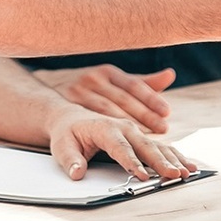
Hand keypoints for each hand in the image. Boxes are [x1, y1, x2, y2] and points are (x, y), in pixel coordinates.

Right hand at [33, 66, 175, 133]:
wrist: (51, 91)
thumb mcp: (115, 81)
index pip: (133, 84)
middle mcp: (93, 80)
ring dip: (128, 125)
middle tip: (163, 129)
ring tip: (147, 140)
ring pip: (108, 110)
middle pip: (123, 98)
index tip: (166, 112)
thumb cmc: (91, 89)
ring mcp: (80, 93)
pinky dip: (109, 133)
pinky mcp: (70, 108)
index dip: (151, 98)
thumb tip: (169, 75)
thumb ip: (143, 82)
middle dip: (145, 115)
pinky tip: (124, 147)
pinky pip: (92, 121)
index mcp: (107, 72)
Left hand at [45, 107, 196, 182]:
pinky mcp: (141, 138)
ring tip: (188, 172)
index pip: (121, 148)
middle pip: (145, 147)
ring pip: (158, 146)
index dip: (132, 163)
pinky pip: (161, 147)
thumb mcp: (62, 146)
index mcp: (105, 128)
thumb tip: (77, 173)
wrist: (71, 118)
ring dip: (174, 160)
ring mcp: (135, 132)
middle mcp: (124, 128)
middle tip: (174, 176)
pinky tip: (189, 166)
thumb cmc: (68, 133)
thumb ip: (70, 160)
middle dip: (161, 162)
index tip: (143, 176)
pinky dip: (176, 156)